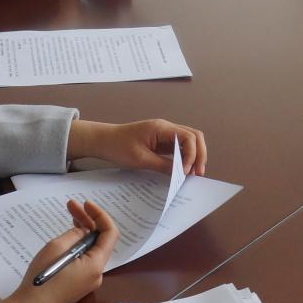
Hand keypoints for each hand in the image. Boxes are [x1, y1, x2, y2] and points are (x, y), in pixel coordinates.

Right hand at [0, 199, 118, 302]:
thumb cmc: (43, 277)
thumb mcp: (57, 248)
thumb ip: (74, 235)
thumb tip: (83, 231)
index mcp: (96, 264)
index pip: (110, 233)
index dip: (100, 215)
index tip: (85, 204)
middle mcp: (98, 272)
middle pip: (99, 240)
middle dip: (88, 220)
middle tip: (71, 205)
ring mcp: (89, 280)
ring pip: (91, 250)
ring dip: (83, 232)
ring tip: (70, 215)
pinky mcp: (79, 284)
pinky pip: (84, 260)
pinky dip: (79, 245)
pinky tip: (68, 236)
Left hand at [71, 119, 208, 175]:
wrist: (103, 140)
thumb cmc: (118, 146)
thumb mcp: (141, 159)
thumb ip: (163, 166)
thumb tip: (181, 174)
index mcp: (162, 128)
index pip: (189, 137)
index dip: (192, 155)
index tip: (185, 172)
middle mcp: (167, 128)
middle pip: (194, 136)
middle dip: (199, 155)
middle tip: (198, 173)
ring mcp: (165, 134)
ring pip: (189, 141)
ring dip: (194, 156)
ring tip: (193, 173)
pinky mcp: (161, 141)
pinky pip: (179, 147)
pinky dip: (184, 157)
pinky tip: (183, 170)